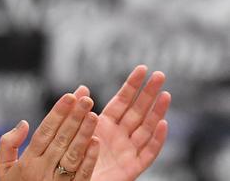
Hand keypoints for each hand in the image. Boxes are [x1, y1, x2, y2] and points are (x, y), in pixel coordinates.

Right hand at [0, 94, 99, 180]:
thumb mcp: (3, 170)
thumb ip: (7, 144)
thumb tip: (23, 123)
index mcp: (27, 162)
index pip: (44, 131)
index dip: (58, 113)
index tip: (69, 96)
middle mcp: (43, 170)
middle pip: (60, 139)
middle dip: (74, 116)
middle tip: (86, 98)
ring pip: (72, 154)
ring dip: (84, 133)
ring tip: (93, 114)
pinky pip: (82, 174)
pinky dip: (89, 158)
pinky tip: (96, 142)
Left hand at [75, 65, 170, 180]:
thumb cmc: (71, 157)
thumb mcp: (73, 130)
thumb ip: (79, 109)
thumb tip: (82, 87)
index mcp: (105, 125)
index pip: (122, 101)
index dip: (132, 85)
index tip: (142, 68)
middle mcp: (119, 136)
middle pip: (138, 111)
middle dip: (149, 93)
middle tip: (160, 74)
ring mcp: (127, 151)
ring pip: (146, 129)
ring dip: (157, 112)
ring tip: (165, 94)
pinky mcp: (131, 168)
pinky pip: (148, 153)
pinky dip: (157, 140)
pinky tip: (162, 124)